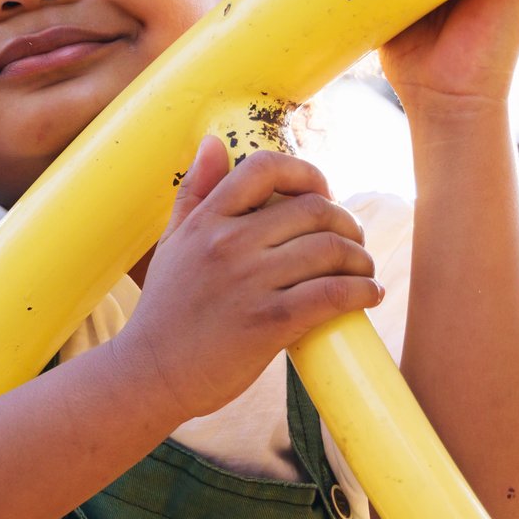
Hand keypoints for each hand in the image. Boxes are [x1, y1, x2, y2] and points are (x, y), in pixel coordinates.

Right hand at [116, 139, 382, 419]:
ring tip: (364, 272)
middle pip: (313, 210)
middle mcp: (228, 244)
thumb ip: (195, 192)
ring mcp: (249, 282)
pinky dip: (362, 292)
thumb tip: (213, 142)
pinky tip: (369, 296)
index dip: (306, 173)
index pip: (265, 168)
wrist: (150, 376)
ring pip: (330, 250)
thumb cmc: (165, 311)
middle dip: (346, 223)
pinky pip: (332, 294)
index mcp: (206, 221)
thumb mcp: (172, 244)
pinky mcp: (268, 323)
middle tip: (353, 242)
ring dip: (361, 260)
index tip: (323, 193)